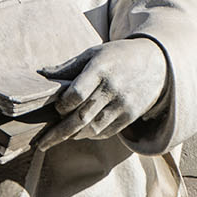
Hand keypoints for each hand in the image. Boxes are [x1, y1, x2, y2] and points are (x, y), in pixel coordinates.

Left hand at [35, 39, 167, 149]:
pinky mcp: (130, 115)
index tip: (55, 107)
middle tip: (42, 142)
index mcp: (100, 69)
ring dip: (74, 135)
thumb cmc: (117, 56)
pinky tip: (80, 133)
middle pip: (81, 117)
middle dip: (59, 132)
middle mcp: (112, 88)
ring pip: (92, 128)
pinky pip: (106, 132)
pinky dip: (90, 134)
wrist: (156, 63)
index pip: (76, 94)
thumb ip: (68, 67)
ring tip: (59, 137)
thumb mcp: (93, 53)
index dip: (62, 105)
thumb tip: (40, 74)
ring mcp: (123, 104)